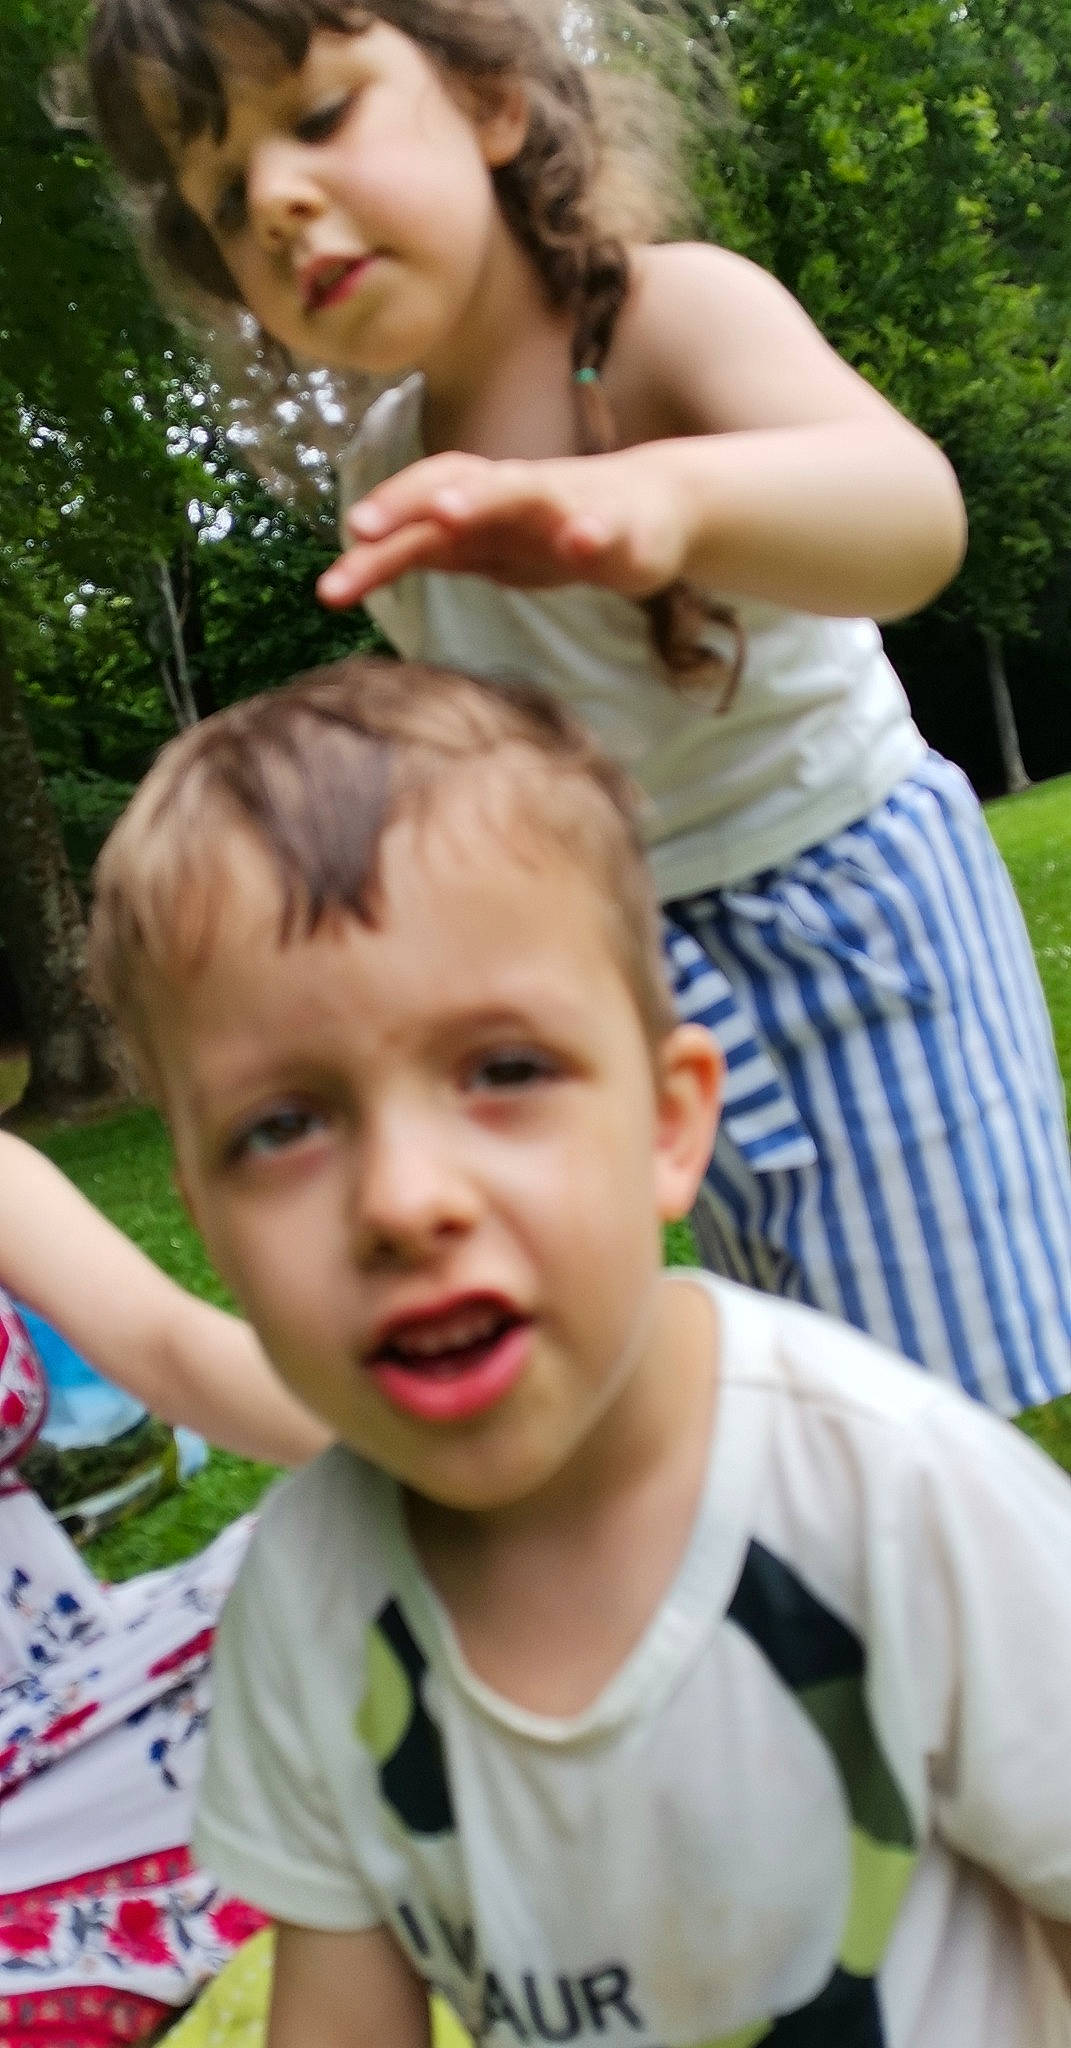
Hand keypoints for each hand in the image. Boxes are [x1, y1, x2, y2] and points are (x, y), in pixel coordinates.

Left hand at [317, 448, 690, 608]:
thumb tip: (370, 555)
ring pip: (521, 491)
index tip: (334, 578)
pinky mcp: (622, 526)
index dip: (376, 531)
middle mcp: (517, 493)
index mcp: (483, 503)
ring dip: (483, 498)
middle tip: (362, 527)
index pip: (419, 504)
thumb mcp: (495, 546)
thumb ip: (441, 550)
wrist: (658, 510)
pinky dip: (591, 530)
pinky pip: (605, 525)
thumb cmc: (564, 526)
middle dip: (406, 503)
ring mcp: (569, 505)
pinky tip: (580, 540)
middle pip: (453, 487)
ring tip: (446, 514)